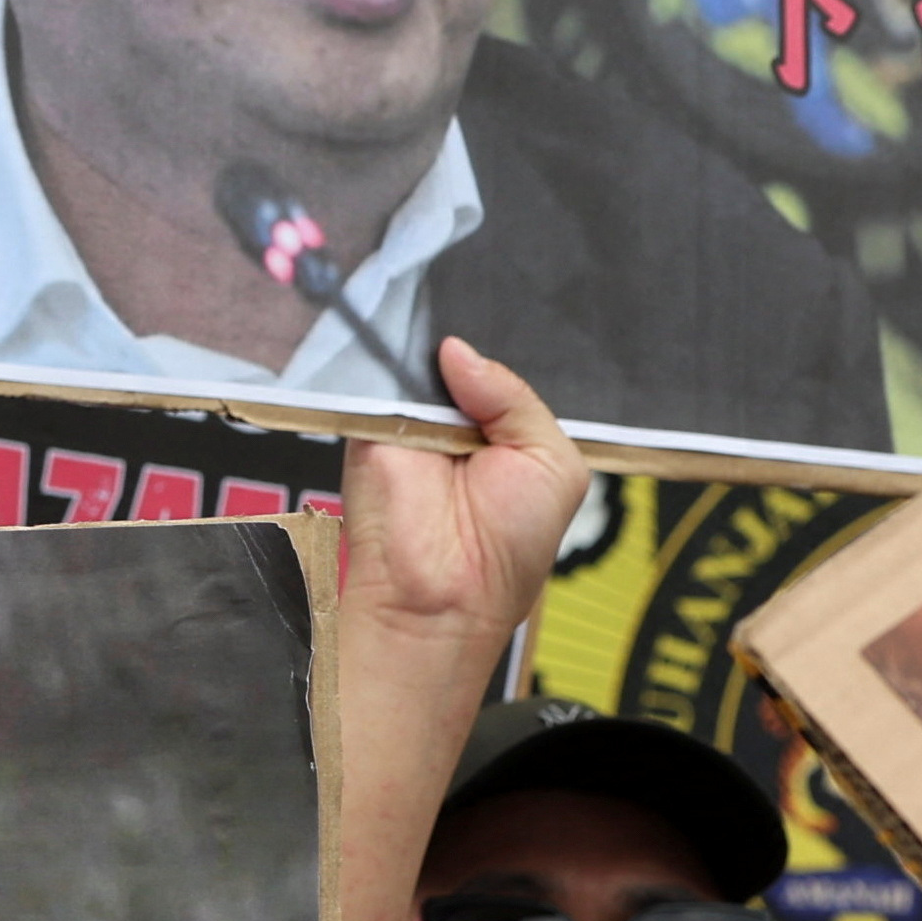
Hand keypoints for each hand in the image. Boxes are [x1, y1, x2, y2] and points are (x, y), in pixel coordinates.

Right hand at [333, 331, 580, 652]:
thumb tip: (457, 351)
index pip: (503, 371)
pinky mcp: (369, 424)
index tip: (521, 327)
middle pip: (464, 358)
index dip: (510, 349)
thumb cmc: (508, 549)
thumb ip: (517, 397)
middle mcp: (456, 423)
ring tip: (455, 368)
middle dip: (477, 350)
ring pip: (421, 361)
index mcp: (504, 431)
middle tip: (486, 350)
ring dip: (437, 359)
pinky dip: (394, 368)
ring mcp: (411, 421)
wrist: (440, 593)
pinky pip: (380, 377)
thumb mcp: (552, 462)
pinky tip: (417, 372)